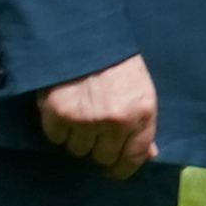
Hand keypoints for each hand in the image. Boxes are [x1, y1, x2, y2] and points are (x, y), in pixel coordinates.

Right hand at [39, 55, 159, 178]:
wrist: (83, 33)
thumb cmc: (116, 60)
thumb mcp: (141, 88)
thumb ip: (143, 123)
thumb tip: (150, 155)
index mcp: (142, 113)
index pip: (135, 157)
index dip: (123, 168)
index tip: (114, 171)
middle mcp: (116, 121)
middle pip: (103, 157)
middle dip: (98, 149)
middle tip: (93, 131)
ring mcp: (86, 120)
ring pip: (77, 150)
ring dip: (76, 138)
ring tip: (78, 114)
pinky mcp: (59, 115)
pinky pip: (56, 138)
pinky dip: (56, 128)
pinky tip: (62, 108)